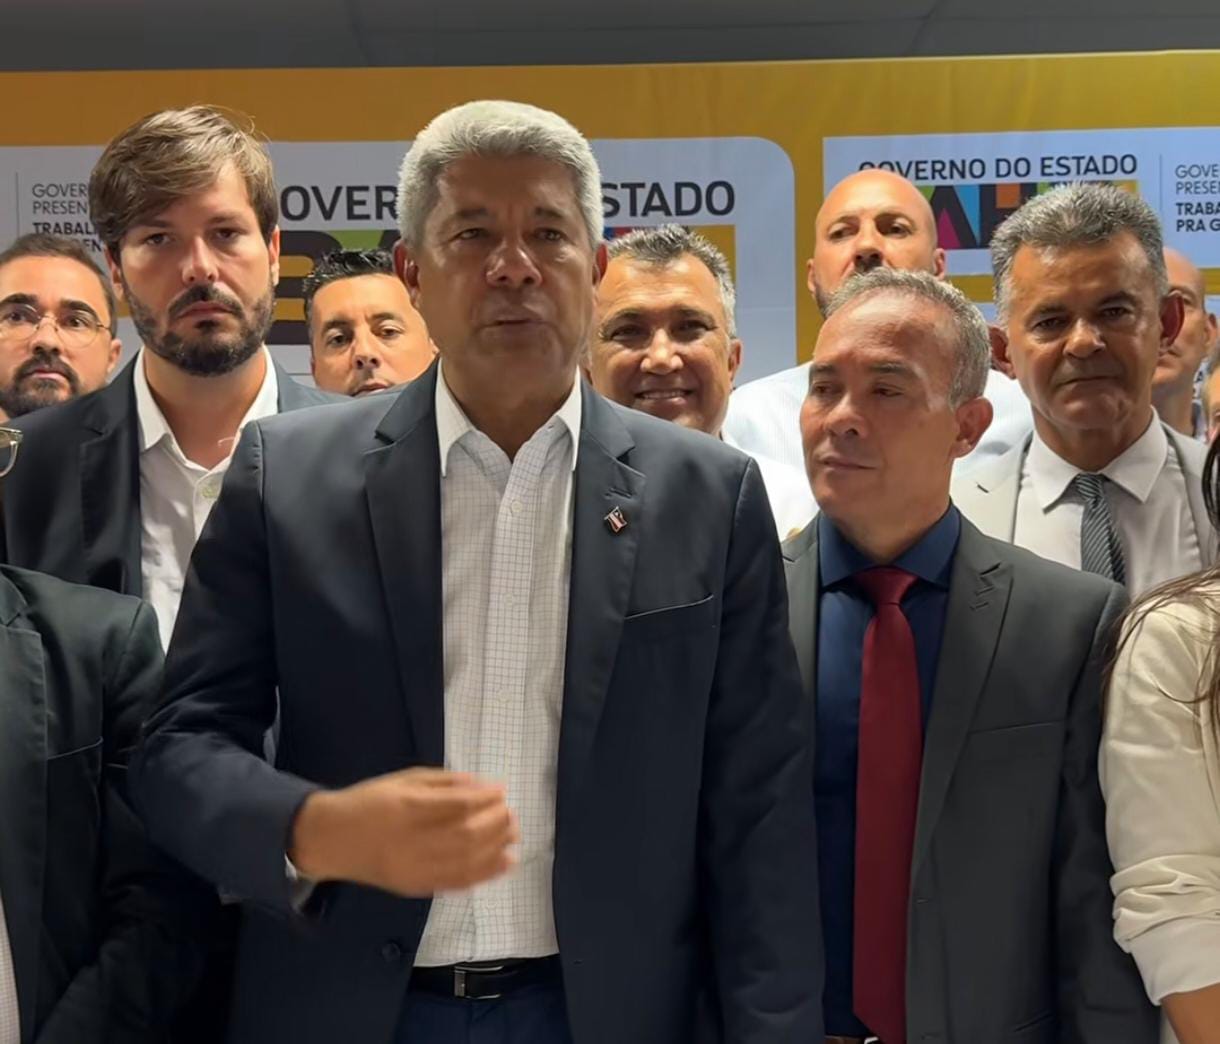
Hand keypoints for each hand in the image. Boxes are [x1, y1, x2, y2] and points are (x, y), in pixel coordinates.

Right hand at [288, 767, 518, 896]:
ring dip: (497, 848)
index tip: (502, 790)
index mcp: (409, 808)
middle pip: (467, 835)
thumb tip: (483, 785)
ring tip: (512, 835)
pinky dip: (485, 874)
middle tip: (511, 814)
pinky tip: (504, 862)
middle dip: (496, 824)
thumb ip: (444, 782)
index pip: (459, 805)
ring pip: (466, 862)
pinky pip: (456, 883)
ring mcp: (413, 868)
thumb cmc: (370, 801)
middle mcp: (412, 841)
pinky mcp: (414, 886)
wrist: (331, 839)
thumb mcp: (404, 779)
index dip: (487, 799)